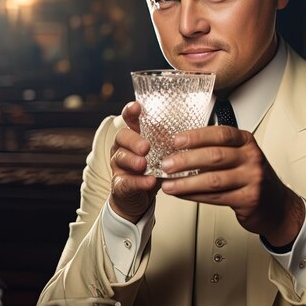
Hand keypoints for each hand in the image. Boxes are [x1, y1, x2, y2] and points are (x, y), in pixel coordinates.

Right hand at [109, 102, 159, 222]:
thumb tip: (187, 131)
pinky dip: (138, 182)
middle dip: (133, 140)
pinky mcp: (119, 185)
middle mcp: (122, 148)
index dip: (131, 112)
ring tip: (144, 164)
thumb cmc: (152, 170)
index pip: (129, 119)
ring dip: (133, 161)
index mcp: (134, 136)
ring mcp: (119, 166)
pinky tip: (148, 181)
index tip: (137, 107)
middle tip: (145, 147)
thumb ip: (168, 142)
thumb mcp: (162, 153)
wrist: (139, 198)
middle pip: (122, 137)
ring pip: (120, 158)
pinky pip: (126, 182)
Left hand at [159, 126, 304, 246]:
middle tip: (166, 164)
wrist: (277, 206)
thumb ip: (217, 149)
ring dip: (186, 183)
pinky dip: (195, 196)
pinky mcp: (248, 199)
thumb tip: (180, 148)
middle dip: (186, 161)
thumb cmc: (253, 179)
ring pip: (213, 179)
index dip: (196, 136)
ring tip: (169, 184)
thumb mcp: (241, 157)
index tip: (176, 140)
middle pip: (214, 156)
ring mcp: (252, 179)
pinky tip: (182, 195)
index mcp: (247, 142)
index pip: (220, 134)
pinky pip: (216, 197)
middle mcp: (252, 158)